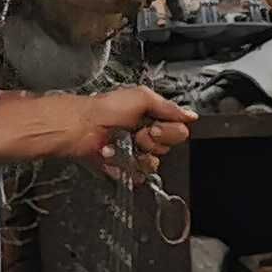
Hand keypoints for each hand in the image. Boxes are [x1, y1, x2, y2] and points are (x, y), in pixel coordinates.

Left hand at [52, 83, 192, 178]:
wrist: (81, 127)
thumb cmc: (105, 110)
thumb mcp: (142, 97)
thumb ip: (169, 107)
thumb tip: (190, 115)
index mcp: (153, 117)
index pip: (178, 130)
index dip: (169, 131)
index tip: (154, 125)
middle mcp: (146, 134)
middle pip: (167, 148)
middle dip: (153, 142)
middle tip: (138, 134)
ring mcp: (134, 152)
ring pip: (153, 163)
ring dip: (138, 155)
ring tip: (122, 145)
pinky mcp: (123, 166)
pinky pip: (136, 174)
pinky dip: (124, 165)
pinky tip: (114, 155)